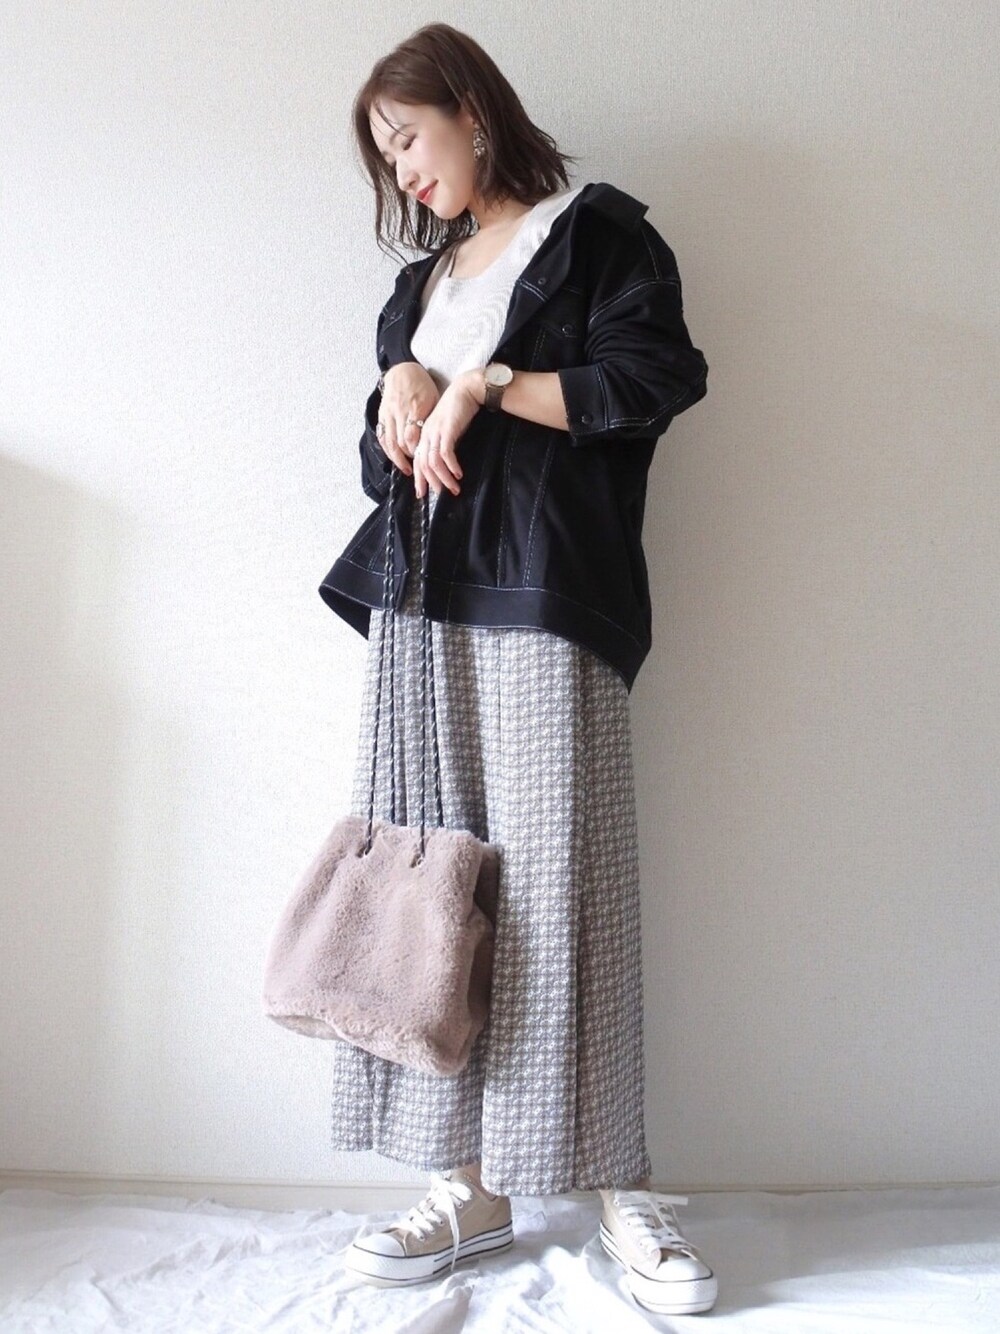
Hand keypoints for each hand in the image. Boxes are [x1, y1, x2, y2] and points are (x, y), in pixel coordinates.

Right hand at [375, 362, 439, 475]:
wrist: (403, 371)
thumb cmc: (422, 386)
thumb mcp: (433, 399)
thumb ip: (432, 418)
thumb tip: (438, 439)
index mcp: (415, 408)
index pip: (412, 436)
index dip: (418, 452)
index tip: (426, 461)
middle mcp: (399, 412)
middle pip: (401, 442)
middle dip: (409, 458)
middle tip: (419, 468)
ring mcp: (388, 414)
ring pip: (389, 442)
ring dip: (397, 459)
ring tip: (406, 469)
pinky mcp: (381, 415)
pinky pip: (382, 436)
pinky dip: (387, 450)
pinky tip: (395, 458)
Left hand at [412, 371, 481, 498]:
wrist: (466, 390)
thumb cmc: (458, 410)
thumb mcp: (446, 428)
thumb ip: (442, 443)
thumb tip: (444, 463)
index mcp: (424, 434)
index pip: (417, 460)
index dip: (419, 478)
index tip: (423, 492)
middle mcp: (427, 434)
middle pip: (423, 464)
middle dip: (430, 482)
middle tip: (439, 494)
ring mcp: (435, 432)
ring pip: (433, 462)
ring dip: (444, 478)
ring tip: (454, 488)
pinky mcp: (447, 431)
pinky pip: (446, 454)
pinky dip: (451, 467)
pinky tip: (458, 474)